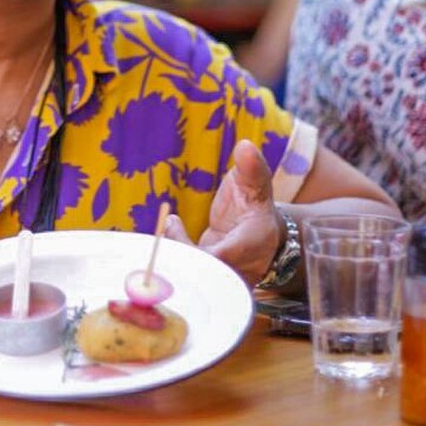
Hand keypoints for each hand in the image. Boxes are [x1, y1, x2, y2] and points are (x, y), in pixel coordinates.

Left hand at [166, 139, 279, 287]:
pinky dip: (171, 257)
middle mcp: (240, 268)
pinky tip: (170, 227)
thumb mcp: (256, 184)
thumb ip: (251, 169)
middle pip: (205, 274)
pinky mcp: (207, 278)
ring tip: (170, 223)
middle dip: (180, 254)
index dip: (198, 250)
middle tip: (166, 226)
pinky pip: (186, 276)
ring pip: (194, 278)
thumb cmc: (255, 204)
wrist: (259, 232)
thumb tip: (245, 147)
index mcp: (254, 245)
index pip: (225, 256)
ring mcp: (223, 277)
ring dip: (173, 255)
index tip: (175, 226)